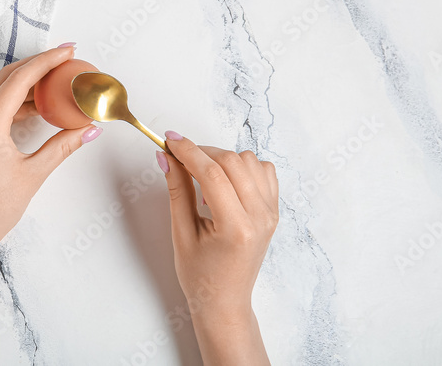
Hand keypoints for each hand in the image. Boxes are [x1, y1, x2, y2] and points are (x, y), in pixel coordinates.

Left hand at [0, 45, 101, 250]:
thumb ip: (62, 146)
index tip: (68, 51)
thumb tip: (89, 129)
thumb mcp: (33, 174)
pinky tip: (38, 105)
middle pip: (7, 76)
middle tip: (65, 58)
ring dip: (26, 81)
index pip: (19, 79)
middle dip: (37, 64)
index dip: (46, 61)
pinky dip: (16, 99)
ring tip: (56, 79)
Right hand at [158, 132, 277, 364]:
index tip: (169, 140)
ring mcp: (271, 213)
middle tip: (178, 157)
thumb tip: (167, 156)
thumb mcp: (181, 233)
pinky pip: (263, 171)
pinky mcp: (273, 210)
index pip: (212, 173)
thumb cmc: (201, 275)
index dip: (188, 151)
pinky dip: (242, 167)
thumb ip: (177, 190)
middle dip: (202, 152)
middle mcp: (260, 217)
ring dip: (222, 160)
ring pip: (249, 161)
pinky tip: (224, 184)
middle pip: (232, 161)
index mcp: (236, 228)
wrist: (225, 301)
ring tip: (203, 180)